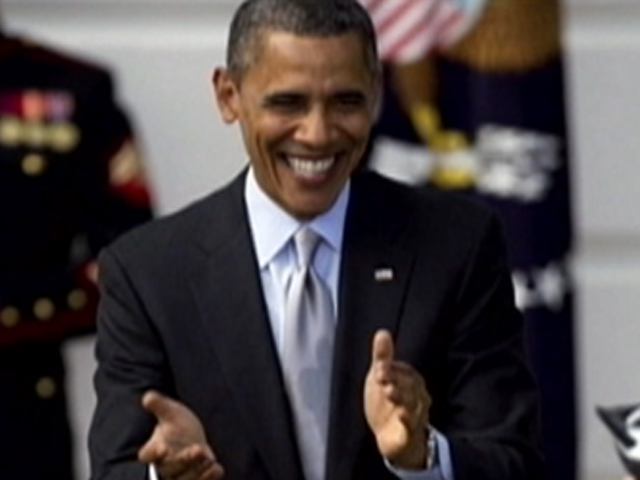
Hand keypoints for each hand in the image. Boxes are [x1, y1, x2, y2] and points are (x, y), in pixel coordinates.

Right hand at [138, 390, 224, 479]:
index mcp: (154, 448)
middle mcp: (165, 465)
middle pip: (169, 468)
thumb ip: (159, 405)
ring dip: (197, 471)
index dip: (153, 454)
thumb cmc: (176, 424)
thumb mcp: (170, 411)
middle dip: (183, 460)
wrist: (191, 435)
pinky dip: (208, 478)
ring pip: (184, 478)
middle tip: (197, 449)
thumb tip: (148, 397)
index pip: (147, 455)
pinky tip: (218, 468)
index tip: (162, 448)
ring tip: (208, 458)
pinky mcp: (195, 478)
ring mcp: (180, 474)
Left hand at [364, 330, 431, 469]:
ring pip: (411, 404)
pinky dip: (408, 420)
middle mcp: (417, 395)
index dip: (390, 368)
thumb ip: (382, 356)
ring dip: (401, 398)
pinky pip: (412, 425)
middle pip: (408, 386)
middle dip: (395, 381)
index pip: (404, 370)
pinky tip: (401, 415)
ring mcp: (416, 413)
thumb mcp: (380, 376)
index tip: (378, 367)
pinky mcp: (411, 431)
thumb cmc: (386, 400)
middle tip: (381, 378)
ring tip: (389, 392)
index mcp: (411, 379)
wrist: (390, 435)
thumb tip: (382, 332)